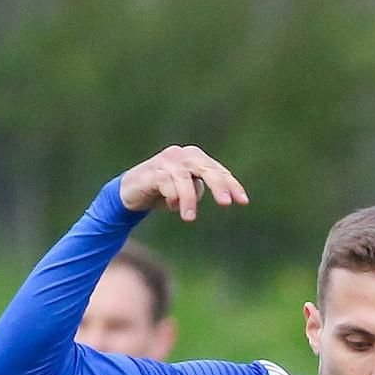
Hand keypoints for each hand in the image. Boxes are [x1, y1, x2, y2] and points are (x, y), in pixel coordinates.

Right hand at [118, 145, 248, 221]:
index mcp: (194, 158)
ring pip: (184, 178)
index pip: (217, 170)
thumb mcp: (187, 190)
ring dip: (189, 199)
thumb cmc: (163, 191)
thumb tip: (221, 193)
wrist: (131, 191)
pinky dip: (171, 195)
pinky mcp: (151, 172)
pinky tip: (172, 206)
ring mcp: (165, 162)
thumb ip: (201, 188)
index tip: (243, 202)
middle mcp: (181, 155)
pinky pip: (166, 183)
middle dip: (217, 185)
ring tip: (190, 219)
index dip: (231, 185)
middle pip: (205, 168)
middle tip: (226, 204)